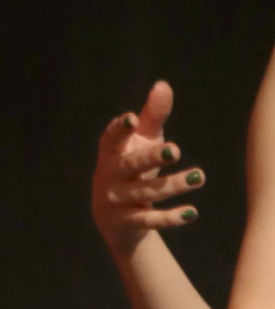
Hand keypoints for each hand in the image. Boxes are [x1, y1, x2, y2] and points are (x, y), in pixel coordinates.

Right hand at [92, 79, 205, 258]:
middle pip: (130, 166)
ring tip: (200, 176)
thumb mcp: (142, 142)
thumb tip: (163, 85)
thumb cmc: (132, 168)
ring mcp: (116, 200)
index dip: (120, 128)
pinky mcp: (127, 223)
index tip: (133, 119)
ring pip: (147, 192)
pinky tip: (192, 211)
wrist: (114, 219)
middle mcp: (109, 176)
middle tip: (175, 150)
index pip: (112, 138)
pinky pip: (150, 220)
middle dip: (151, 158)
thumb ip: (152, 116)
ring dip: (174, 184)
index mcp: (110, 152)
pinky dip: (171, 217)